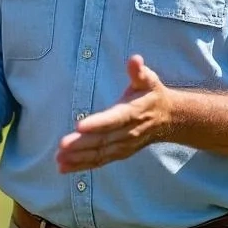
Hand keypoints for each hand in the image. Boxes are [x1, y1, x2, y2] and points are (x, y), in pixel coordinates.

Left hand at [56, 54, 174, 172]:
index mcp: (132, 112)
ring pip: (100, 153)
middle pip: (103, 140)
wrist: (169, 119)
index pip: (113, 119)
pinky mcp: (119, 153)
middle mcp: (127, 132)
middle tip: (62, 145)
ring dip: (79, 157)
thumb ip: (139, 71)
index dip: (97, 123)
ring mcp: (123, 145)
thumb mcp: (148, 80)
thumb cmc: (152, 95)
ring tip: (59, 159)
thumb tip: (135, 60)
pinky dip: (82, 166)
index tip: (79, 126)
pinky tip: (64, 168)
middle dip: (81, 144)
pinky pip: (100, 161)